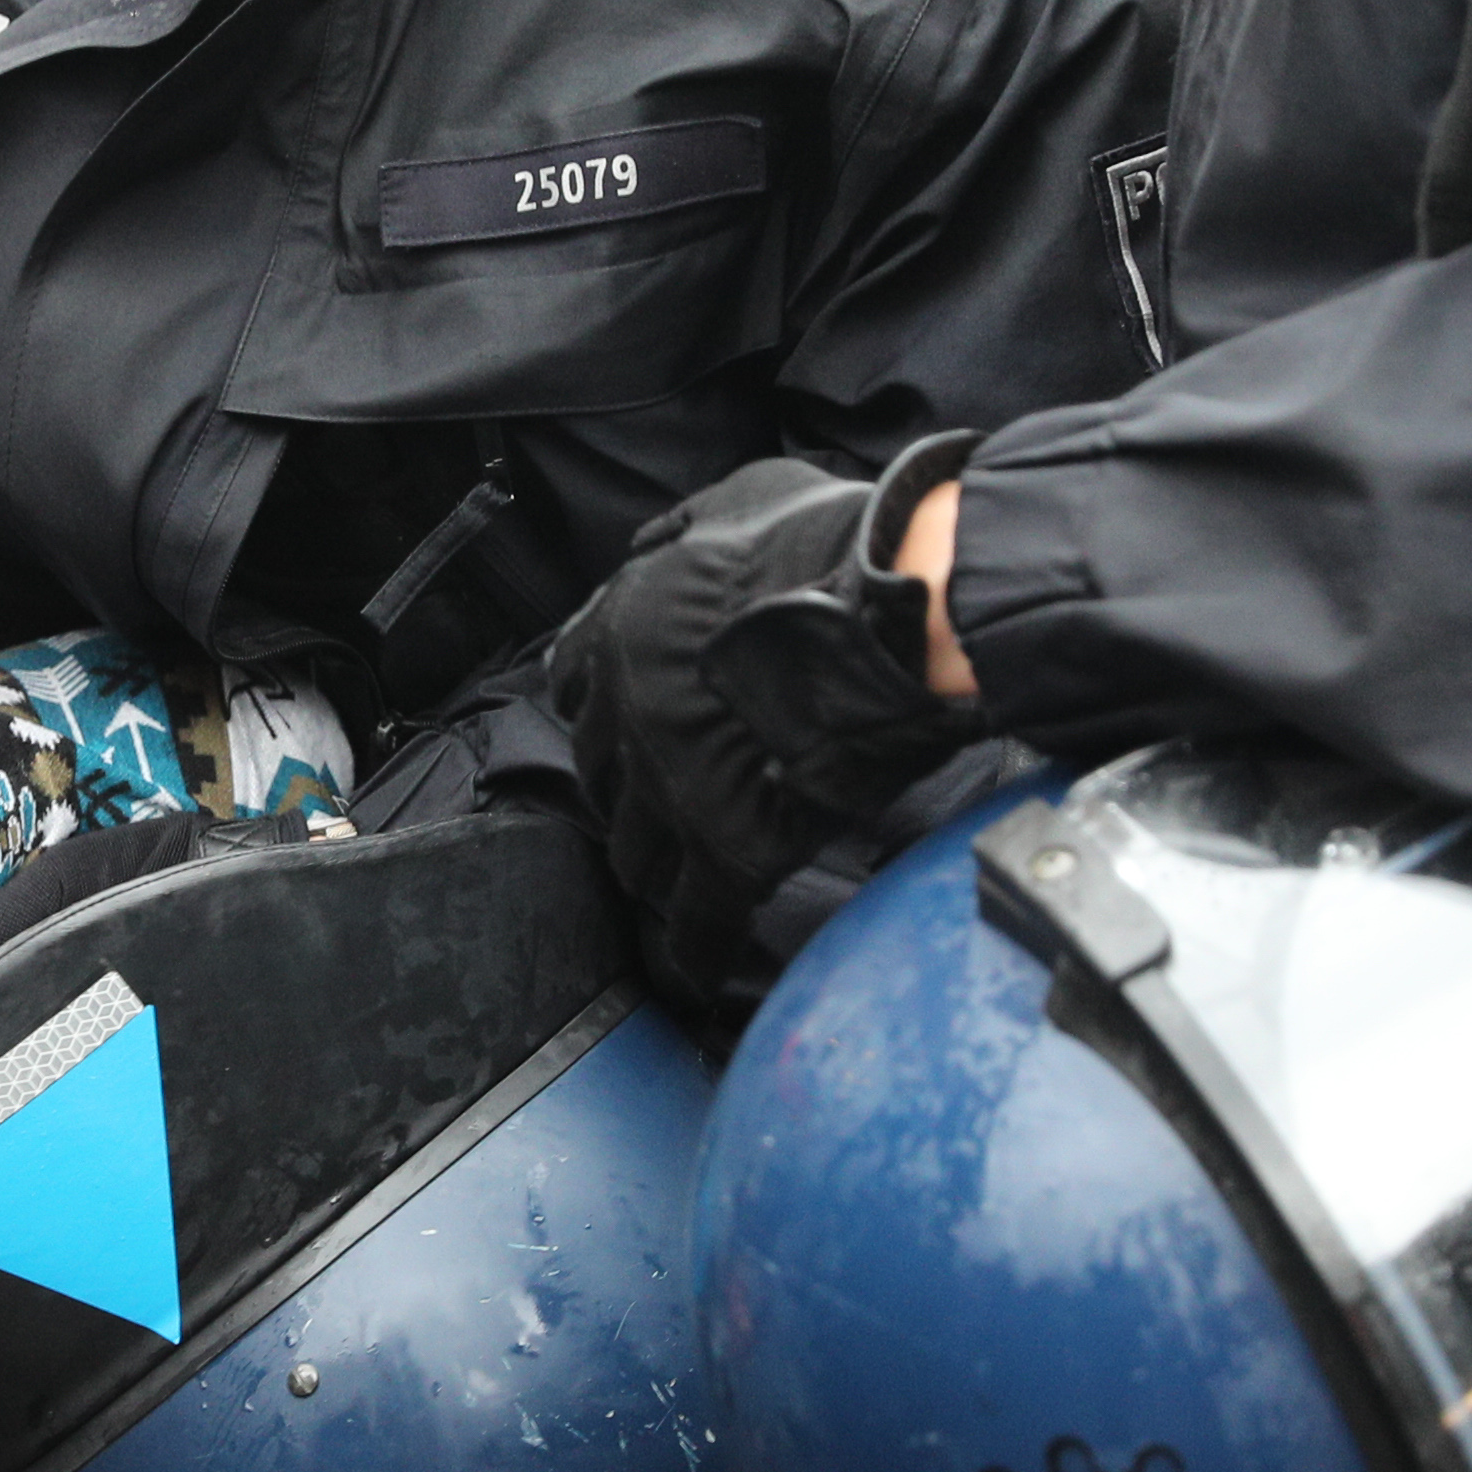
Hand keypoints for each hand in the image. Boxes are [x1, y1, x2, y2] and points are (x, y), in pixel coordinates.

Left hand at [544, 445, 981, 1032]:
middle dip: (625, 792)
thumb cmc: (834, 542)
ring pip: (637, 854)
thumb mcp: (738, 499)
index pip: (574, 685)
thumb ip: (688, 530)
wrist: (898, 603)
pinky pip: (696, 923)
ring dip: (655, 868)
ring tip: (677, 884)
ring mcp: (675, 786)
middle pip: (601, 778)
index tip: (620, 726)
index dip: (603, 711)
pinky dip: (693, 952)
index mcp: (625, 630)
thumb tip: (659, 543)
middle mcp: (630, 714)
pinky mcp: (731, 846)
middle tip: (662, 805)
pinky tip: (695, 972)